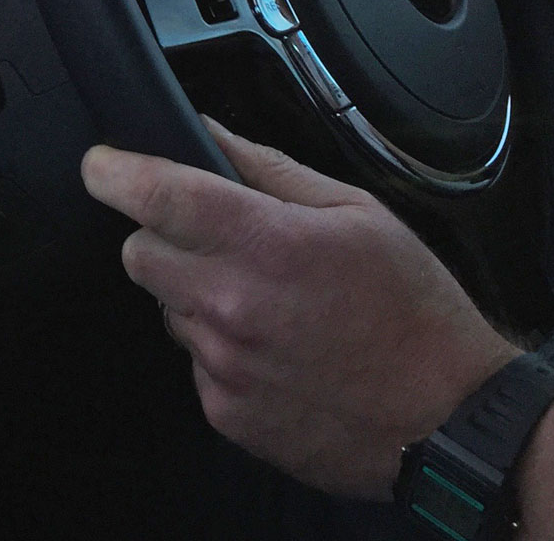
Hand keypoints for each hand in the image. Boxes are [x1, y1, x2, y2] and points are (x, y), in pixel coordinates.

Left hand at [81, 118, 515, 498]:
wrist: (451, 420)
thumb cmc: (414, 312)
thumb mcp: (356, 211)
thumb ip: (268, 168)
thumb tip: (207, 133)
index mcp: (265, 244)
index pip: (154, 195)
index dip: (112, 172)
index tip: (102, 164)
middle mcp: (232, 307)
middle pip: (138, 253)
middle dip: (162, 237)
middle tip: (217, 242)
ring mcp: (224, 365)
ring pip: (166, 309)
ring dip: (196, 296)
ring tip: (268, 304)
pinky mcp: (226, 414)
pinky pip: (193, 363)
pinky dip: (220, 350)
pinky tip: (274, 349)